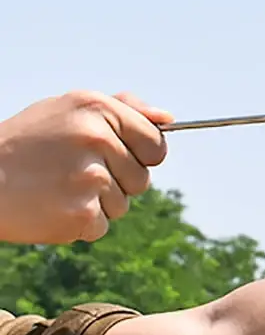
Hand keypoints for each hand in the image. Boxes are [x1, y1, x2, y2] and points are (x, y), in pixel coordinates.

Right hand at [0, 91, 172, 243]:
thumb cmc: (26, 144)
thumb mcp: (69, 109)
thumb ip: (123, 109)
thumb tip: (168, 119)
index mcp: (98, 109)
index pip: (156, 145)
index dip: (140, 156)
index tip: (114, 157)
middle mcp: (97, 139)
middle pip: (142, 178)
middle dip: (115, 180)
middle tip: (70, 172)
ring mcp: (90, 177)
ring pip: (123, 204)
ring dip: (96, 202)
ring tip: (56, 187)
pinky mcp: (81, 213)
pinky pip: (101, 225)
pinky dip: (79, 223)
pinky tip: (50, 206)